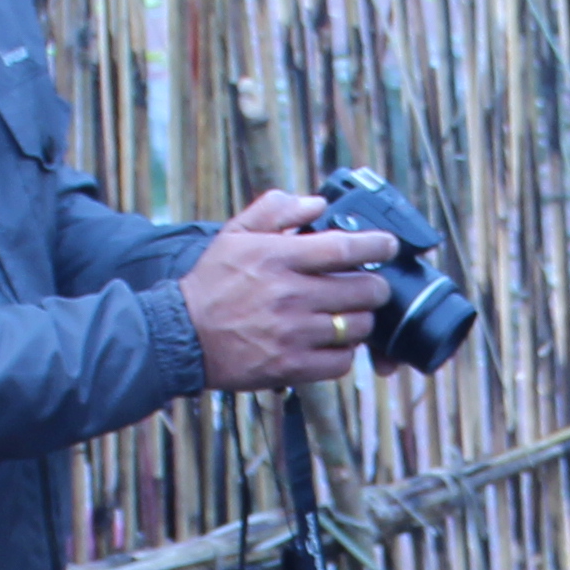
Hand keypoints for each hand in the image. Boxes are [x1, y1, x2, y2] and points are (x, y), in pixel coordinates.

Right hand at [184, 189, 394, 392]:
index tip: (389, 245)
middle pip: (363, 290)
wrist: (181, 337)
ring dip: (360, 320)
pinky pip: (341, 362)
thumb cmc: (211, 283)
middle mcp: (289, 295)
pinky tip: (332, 343)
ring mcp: (293, 334)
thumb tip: (317, 203)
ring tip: (347, 315)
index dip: (376, 245)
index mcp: (277, 257)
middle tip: (369, 286)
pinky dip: (343, 353)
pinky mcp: (291, 366)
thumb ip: (275, 210)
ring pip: (357, 327)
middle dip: (374, 287)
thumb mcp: (234, 234)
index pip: (344, 248)